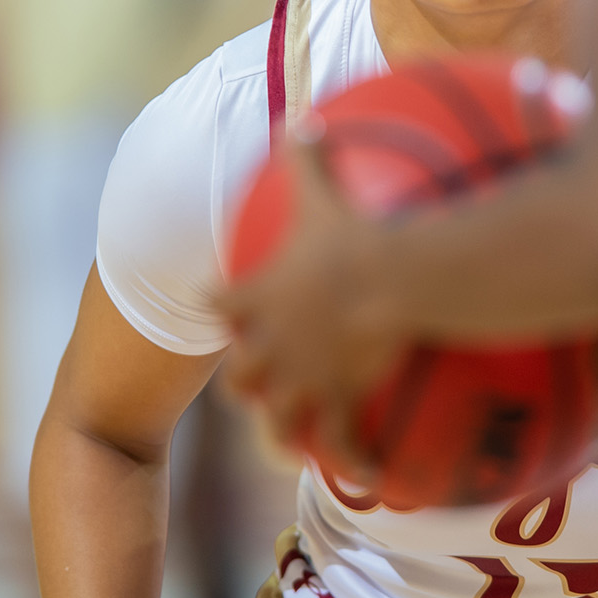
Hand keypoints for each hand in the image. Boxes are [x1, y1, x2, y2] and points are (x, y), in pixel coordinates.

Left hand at [216, 121, 403, 475]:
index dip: (216, 302)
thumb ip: (308, 157)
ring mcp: (302, 379)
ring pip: (277, 421)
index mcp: (259, 297)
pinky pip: (344, 442)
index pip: (221, 302)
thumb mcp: (323, 190)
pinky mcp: (339, 400)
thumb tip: (305, 117)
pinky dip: (355, 461)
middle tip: (248, 382)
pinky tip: (371, 479)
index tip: (213, 300)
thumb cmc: (353, 233)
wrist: (384, 281)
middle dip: (243, 381)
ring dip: (279, 436)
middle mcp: (270, 346)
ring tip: (283, 450)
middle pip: (241, 375)